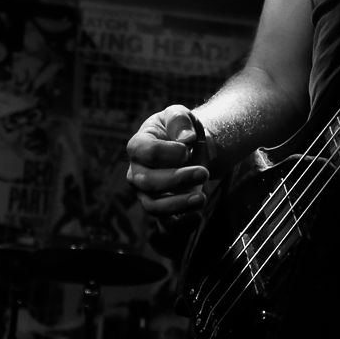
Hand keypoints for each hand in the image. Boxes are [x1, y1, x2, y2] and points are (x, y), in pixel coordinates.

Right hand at [125, 104, 209, 219]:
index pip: (145, 152)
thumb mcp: (179, 114)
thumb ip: (180, 120)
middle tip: (203, 172)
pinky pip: (165, 224)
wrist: (191, 147)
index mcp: (138, 146)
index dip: (167, 152)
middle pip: (148, 182)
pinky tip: (197, 218)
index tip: (187, 149)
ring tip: (201, 197)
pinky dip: (181, 225)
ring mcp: (146, 193)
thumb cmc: (180, 129)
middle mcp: (136, 172)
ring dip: (178, 204)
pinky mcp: (161, 208)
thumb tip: (187, 138)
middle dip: (177, 179)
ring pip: (153, 206)